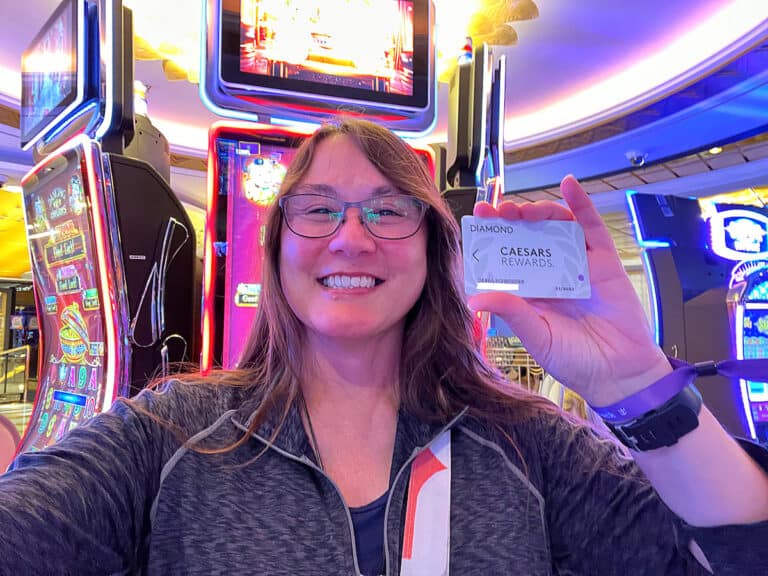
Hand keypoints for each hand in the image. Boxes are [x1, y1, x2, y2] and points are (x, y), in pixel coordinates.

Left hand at [468, 175, 671, 406]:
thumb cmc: (575, 360)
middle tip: (497, 211)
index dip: (492, 237)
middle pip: (528, 236)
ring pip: (557, 227)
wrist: (618, 373)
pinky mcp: (604, 262)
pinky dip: (582, 204)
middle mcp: (551, 273)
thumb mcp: (536, 336)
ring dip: (539, 212)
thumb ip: (511, 312)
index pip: (506, 256)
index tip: (477, 220)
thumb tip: (476, 298)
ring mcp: (578, 265)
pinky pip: (593, 228)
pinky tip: (570, 185)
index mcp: (530, 291)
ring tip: (524, 209)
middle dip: (511, 219)